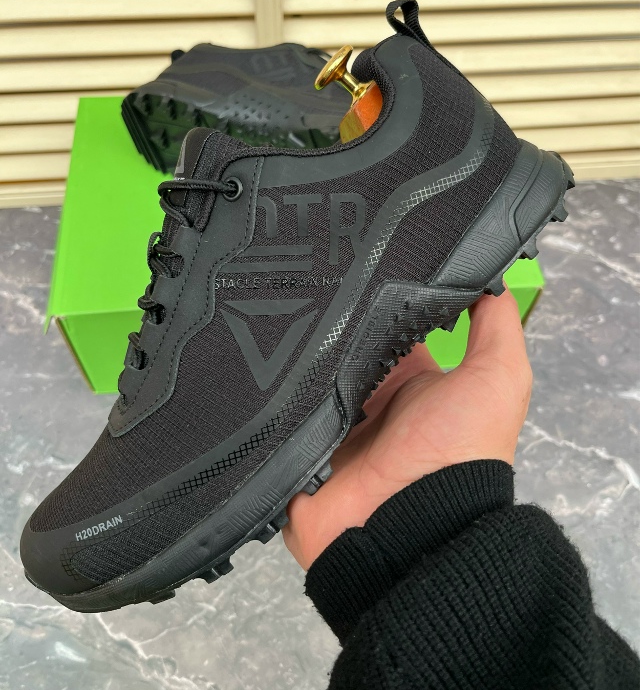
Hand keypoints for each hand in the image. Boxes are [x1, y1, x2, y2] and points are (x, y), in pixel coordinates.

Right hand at [283, 287, 532, 569]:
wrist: (414, 528)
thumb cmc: (460, 450)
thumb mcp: (498, 377)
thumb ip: (496, 325)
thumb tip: (492, 276)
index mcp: (408, 382)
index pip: (384, 328)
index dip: (376, 298)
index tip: (355, 260)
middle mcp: (367, 400)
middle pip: (339, 348)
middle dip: (326, 322)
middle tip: (301, 280)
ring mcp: (330, 425)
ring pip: (303, 375)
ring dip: (292, 354)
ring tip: (268, 310)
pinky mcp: (298, 449)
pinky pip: (276, 412)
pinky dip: (268, 393)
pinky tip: (252, 359)